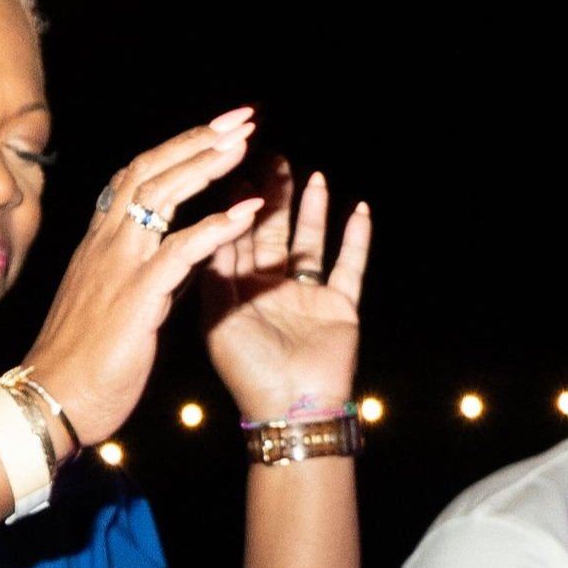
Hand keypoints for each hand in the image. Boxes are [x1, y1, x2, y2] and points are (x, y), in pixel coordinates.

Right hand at [21, 111, 265, 445]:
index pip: (135, 177)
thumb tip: (172, 255)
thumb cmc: (79, 361)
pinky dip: (217, 227)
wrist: (50, 399)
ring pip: (162, 196)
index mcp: (99, 244)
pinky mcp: (137, 296)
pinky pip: (181, 251)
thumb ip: (138, 271)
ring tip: (245, 145)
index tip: (214, 130)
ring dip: (206, 166)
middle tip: (242, 118)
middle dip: (197, 139)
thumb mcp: (107, 302)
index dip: (176, 148)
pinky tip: (249, 210)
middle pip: (150, 171)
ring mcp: (120, 267)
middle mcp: (106, 244)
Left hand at [202, 155, 370, 419]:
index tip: (233, 170)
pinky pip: (350, 266)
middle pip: (272, 233)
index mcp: (237, 292)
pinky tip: (359, 207)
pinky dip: (356, 238)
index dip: (234, 206)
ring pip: (310, 242)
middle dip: (272, 197)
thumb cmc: (248, 371)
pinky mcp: (339, 306)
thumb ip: (216, 274)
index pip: (234, 239)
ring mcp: (307, 297)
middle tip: (272, 157)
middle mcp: (271, 290)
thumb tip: (208, 228)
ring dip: (311, 210)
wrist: (291, 410)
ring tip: (311, 174)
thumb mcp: (217, 320)